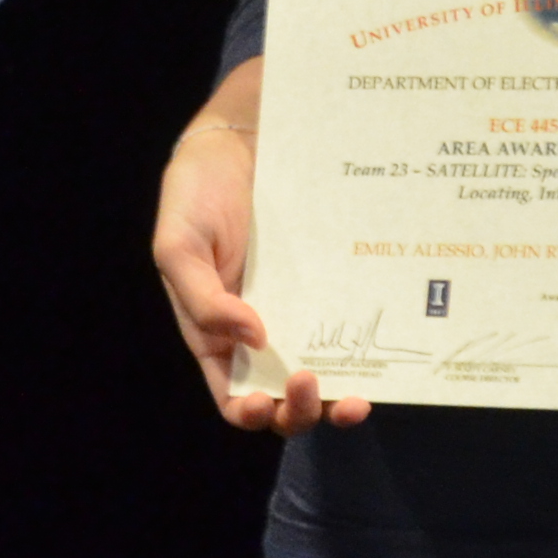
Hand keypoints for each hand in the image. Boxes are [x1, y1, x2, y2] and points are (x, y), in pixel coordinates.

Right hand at [148, 60, 374, 433]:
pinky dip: (365, 359)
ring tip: (357, 398)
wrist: (241, 145)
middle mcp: (261, 338)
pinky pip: (351, 338)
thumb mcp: (178, 245)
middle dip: (298, 410)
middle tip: (311, 380)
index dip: (249, 412)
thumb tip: (252, 339)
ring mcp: (301, 318)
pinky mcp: (332, 295)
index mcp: (216, 336)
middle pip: (283, 401)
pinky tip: (378, 359)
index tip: (264, 402)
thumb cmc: (195, 195)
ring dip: (336, 402)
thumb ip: (203, 298)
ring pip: (323, 382)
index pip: (233, 397)